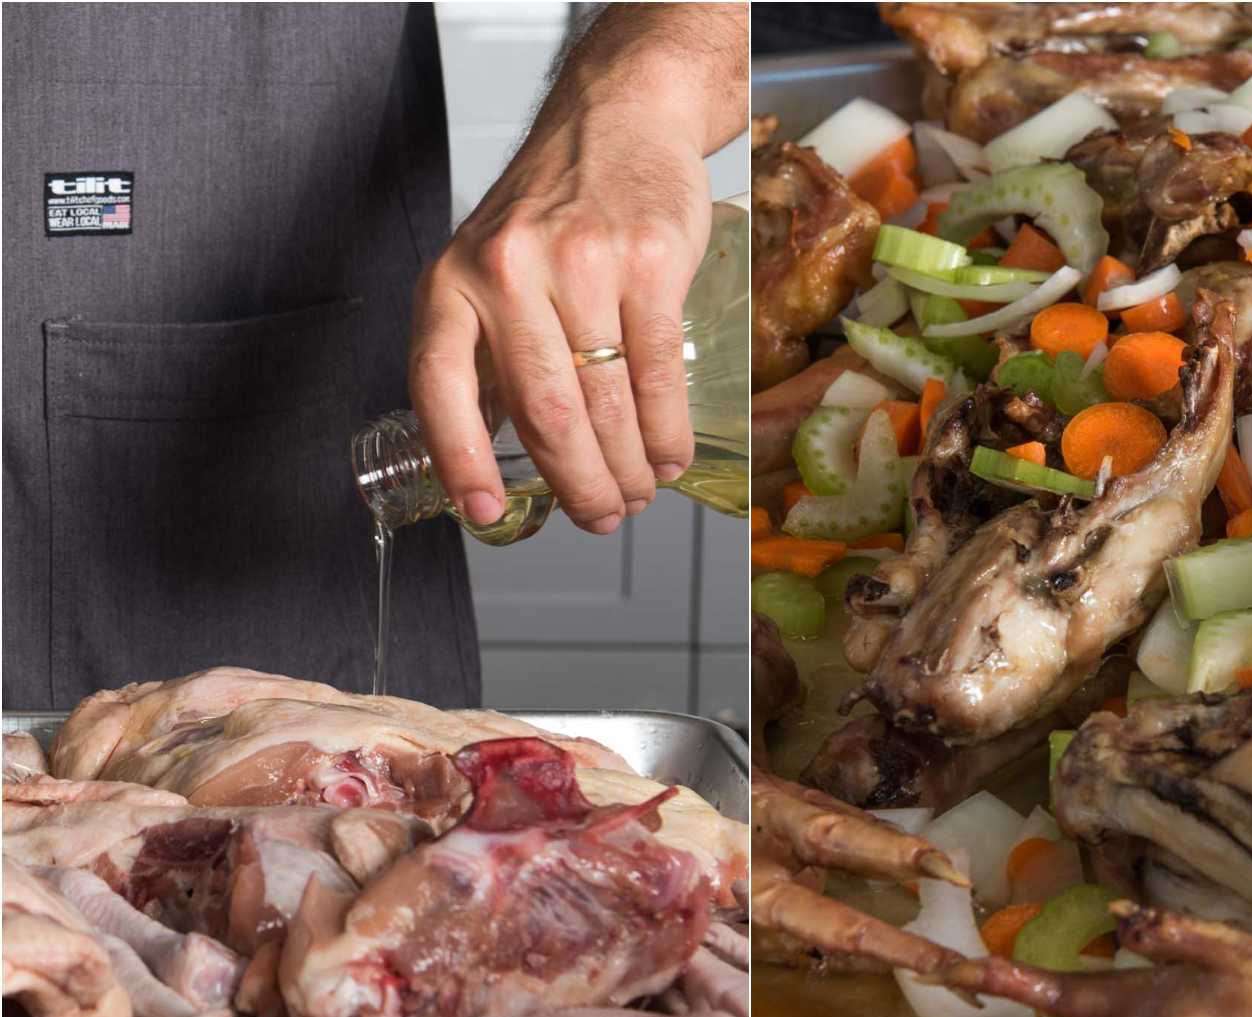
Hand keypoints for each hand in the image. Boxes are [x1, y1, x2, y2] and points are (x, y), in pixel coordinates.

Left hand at [409, 3, 745, 534]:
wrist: (616, 120)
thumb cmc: (550, 208)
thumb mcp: (486, 270)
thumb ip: (486, 355)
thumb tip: (494, 454)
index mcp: (451, 282)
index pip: (440, 384)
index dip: (461, 459)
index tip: (486, 513)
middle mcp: (506, 271)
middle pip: (543, 412)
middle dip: (578, 484)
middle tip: (600, 517)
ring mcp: (579, 264)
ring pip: (604, 401)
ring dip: (626, 468)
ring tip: (636, 494)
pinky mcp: (647, 262)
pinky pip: (656, 371)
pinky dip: (664, 430)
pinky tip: (666, 454)